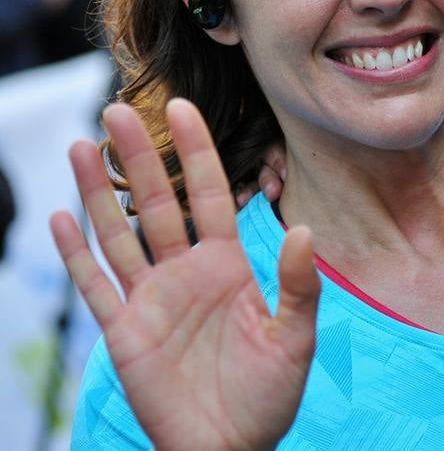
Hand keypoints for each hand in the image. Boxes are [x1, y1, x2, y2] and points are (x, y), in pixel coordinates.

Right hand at [50, 99, 318, 449]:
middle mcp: (186, 273)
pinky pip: (95, 287)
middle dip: (139, 157)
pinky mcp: (124, 332)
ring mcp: (151, 299)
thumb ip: (299, 284)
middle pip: (157, 202)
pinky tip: (60, 219)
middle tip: (117, 109)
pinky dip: (76, 253)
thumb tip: (303, 229)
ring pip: (119, 234)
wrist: (231, 448)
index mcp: (229, 265)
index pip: (209, 194)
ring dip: (98, 192)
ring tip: (80, 146)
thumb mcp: (295, 337)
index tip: (182, 107)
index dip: (196, 151)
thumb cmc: (268, 395)